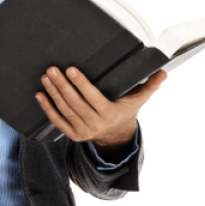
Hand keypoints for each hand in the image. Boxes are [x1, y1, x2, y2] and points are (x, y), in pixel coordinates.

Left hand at [36, 67, 166, 153]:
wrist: (117, 136)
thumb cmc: (126, 110)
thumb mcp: (139, 99)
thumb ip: (150, 85)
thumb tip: (164, 72)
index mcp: (110, 114)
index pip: (93, 97)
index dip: (81, 84)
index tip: (71, 69)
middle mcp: (96, 124)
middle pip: (75, 103)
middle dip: (62, 86)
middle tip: (52, 69)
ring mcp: (83, 131)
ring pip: (65, 111)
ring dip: (53, 93)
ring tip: (46, 77)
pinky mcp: (73, 135)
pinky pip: (57, 122)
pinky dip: (47, 109)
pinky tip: (40, 95)